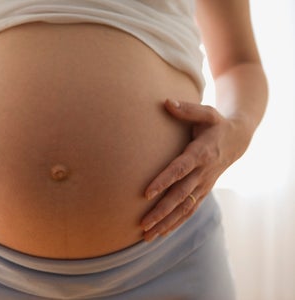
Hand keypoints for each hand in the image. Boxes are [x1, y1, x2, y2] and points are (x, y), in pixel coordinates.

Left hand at [141, 99, 251, 240]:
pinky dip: (176, 224)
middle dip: (161, 212)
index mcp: (201, 153)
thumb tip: (166, 102)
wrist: (237, 139)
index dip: (163, 181)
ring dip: (166, 223)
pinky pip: (190, 211)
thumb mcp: (206, 112)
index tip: (145, 193)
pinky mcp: (203, 192)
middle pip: (180, 196)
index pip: (179, 170)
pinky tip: (161, 233)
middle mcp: (203, 173)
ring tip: (146, 236)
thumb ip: (187, 109)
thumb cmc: (215, 124)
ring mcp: (204, 186)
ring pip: (184, 209)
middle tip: (142, 224)